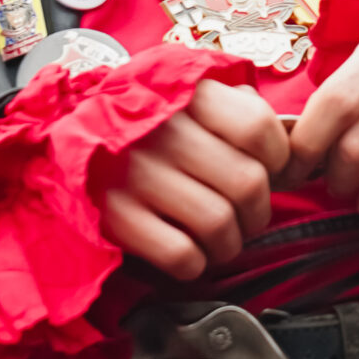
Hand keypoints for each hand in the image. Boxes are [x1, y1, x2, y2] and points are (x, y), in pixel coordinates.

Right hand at [97, 78, 289, 280]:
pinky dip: (195, 264)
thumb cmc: (146, 120)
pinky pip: (179, 254)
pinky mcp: (114, 215)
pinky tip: (190, 254)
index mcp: (188, 94)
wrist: (65, 134)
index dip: (279, 160)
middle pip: (246, 183)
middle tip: (249, 218)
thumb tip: (293, 146)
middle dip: (258, 213)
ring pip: (218, 223)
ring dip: (230, 244)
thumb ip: (238, 110)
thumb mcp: (190, 94)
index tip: (273, 173)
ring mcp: (136, 174)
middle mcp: (163, 131)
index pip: (259, 130)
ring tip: (222, 240)